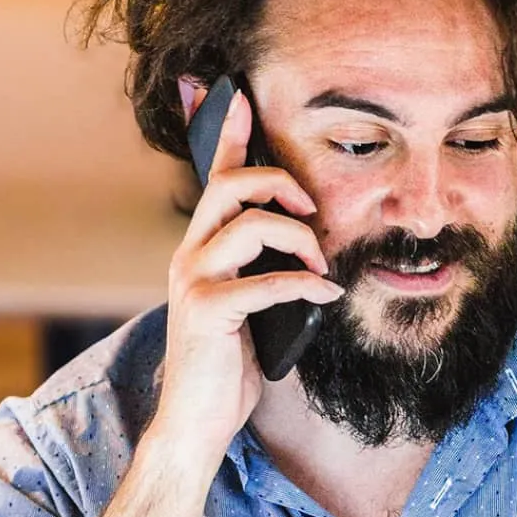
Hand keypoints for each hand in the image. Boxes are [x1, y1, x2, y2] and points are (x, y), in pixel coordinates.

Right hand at [151, 89, 342, 468]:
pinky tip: (325, 299)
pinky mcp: (207, 312)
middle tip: (312, 210)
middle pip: (231, 185)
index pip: (214, 178)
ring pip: (250, 224)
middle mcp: (191, 253)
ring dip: (301, 240)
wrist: (198, 419)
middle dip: (280, 183)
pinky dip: (304, 287)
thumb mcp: (247, 300)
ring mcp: (194, 280)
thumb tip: (308, 242)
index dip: (230, 136)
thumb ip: (263, 264)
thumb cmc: (229, 358)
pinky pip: (266, 282)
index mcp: (203, 245)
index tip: (244, 98)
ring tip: (322, 268)